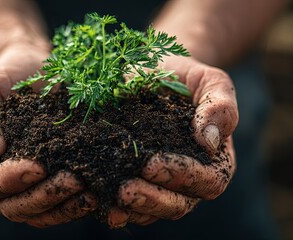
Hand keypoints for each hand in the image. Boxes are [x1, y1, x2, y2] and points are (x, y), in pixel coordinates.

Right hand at [0, 43, 96, 226]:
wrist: (29, 72)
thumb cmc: (2, 78)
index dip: (9, 180)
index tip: (37, 166)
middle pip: (11, 206)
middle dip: (42, 196)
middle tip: (73, 180)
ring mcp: (16, 187)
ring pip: (34, 213)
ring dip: (61, 206)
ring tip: (88, 193)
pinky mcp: (42, 186)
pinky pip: (53, 207)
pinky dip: (71, 206)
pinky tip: (91, 196)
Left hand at [108, 57, 237, 227]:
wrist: (153, 73)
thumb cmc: (184, 77)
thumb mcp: (208, 81)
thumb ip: (219, 106)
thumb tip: (210, 142)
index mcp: (214, 161)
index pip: (206, 181)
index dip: (181, 177)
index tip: (151, 164)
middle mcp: (190, 179)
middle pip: (178, 204)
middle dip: (152, 199)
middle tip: (124, 191)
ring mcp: (163, 184)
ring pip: (153, 210)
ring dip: (131, 208)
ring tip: (108, 201)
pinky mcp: (138, 182)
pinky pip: (130, 205)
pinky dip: (115, 206)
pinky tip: (97, 202)